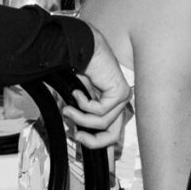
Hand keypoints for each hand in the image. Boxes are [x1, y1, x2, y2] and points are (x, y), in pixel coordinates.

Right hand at [63, 32, 130, 148]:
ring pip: (102, 123)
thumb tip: (75, 131)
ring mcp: (122, 98)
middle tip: (76, 135)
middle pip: (113, 135)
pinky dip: (84, 104)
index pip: (110, 133)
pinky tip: (77, 92)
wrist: (84, 48)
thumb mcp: (81, 98)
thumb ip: (82, 115)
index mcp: (112, 105)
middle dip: (92, 140)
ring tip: (68, 109)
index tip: (77, 137)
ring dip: (80, 118)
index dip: (94, 141)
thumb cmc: (82, 69)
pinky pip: (100, 110)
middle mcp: (120, 103)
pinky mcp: (119, 92)